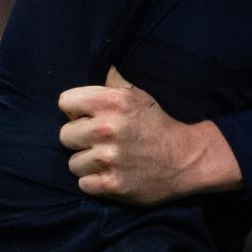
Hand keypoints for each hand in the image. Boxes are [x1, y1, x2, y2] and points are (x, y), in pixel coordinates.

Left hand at [57, 68, 240, 204]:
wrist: (187, 158)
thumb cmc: (159, 124)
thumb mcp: (140, 95)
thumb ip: (115, 82)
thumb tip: (102, 67)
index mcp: (113, 101)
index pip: (65, 102)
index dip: (77, 110)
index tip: (91, 117)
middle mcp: (108, 128)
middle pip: (65, 135)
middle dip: (81, 138)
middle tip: (101, 140)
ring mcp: (109, 158)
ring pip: (73, 162)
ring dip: (88, 163)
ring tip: (108, 159)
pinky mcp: (111, 184)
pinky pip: (83, 183)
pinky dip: (95, 182)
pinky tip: (112, 174)